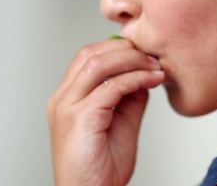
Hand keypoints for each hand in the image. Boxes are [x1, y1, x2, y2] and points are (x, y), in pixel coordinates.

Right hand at [47, 38, 164, 185]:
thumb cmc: (102, 168)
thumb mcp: (122, 122)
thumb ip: (129, 97)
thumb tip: (143, 74)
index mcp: (67, 98)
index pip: (87, 57)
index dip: (116, 48)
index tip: (144, 53)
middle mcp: (62, 99)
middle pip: (90, 54)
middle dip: (124, 49)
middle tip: (151, 55)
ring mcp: (67, 107)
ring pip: (98, 64)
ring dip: (131, 60)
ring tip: (154, 65)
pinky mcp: (80, 118)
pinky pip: (111, 88)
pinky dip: (135, 78)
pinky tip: (151, 80)